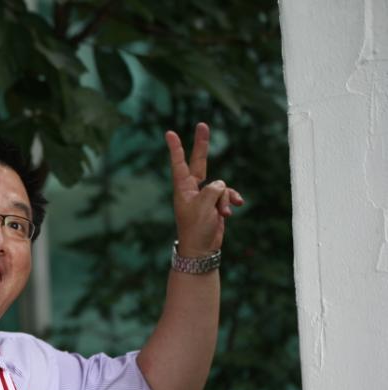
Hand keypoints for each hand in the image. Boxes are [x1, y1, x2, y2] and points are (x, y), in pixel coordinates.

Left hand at [165, 122, 243, 255]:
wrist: (202, 249)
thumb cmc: (197, 228)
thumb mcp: (204, 206)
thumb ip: (213, 190)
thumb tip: (221, 185)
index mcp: (183, 188)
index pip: (179, 164)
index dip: (176, 148)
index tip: (169, 133)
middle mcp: (193, 190)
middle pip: (199, 162)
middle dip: (202, 145)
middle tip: (202, 125)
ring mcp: (205, 196)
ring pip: (221, 186)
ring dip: (225, 199)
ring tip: (222, 213)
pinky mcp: (216, 204)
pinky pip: (228, 195)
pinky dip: (232, 201)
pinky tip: (236, 207)